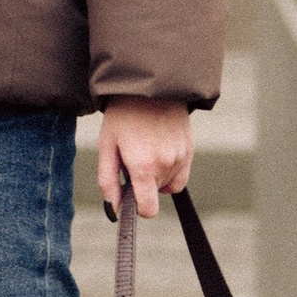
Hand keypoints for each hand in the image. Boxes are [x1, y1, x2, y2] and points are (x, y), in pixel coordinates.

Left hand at [97, 97, 193, 220]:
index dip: (137, 208)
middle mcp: (166, 164)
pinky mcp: (189, 149)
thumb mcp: (107, 146)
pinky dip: (170, 170)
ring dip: (156, 175)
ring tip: (145, 147)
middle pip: (154, 194)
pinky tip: (159, 151)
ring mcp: (181, 156)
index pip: (148, 209)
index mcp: (143, 166)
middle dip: (142, 183)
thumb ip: (108, 182)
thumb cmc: (122, 115)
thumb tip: (114, 211)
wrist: (148, 85)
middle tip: (131, 157)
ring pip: (167, 184)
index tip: (129, 195)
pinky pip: (180, 174)